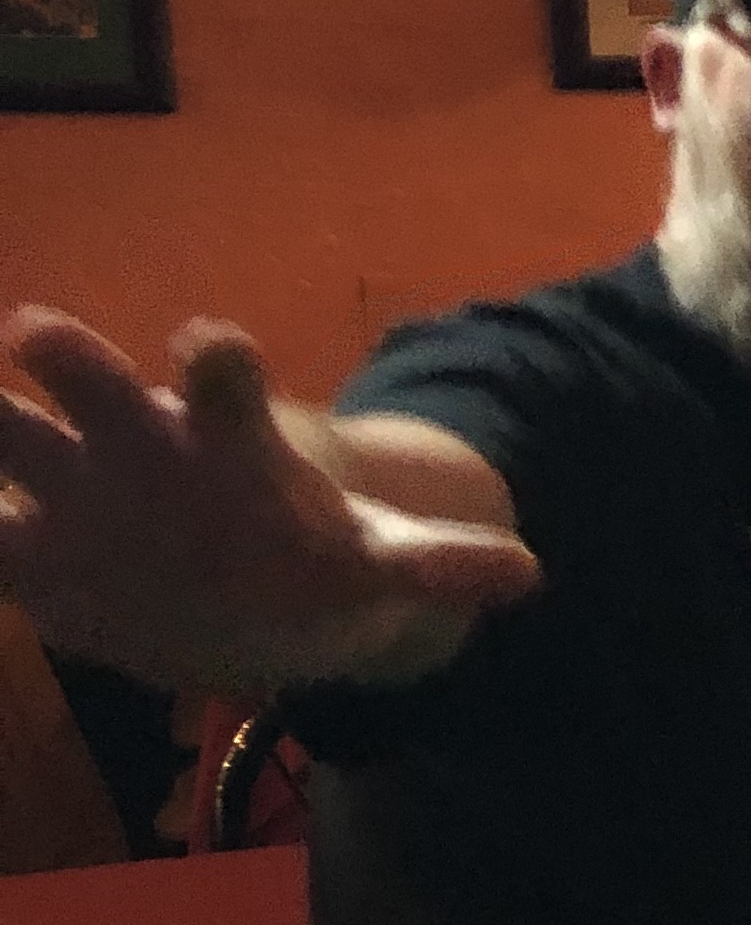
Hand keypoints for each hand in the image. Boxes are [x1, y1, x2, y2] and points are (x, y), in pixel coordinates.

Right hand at [0, 310, 533, 691]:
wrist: (249, 594)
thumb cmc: (314, 556)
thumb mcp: (384, 562)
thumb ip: (440, 565)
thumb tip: (525, 572)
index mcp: (228, 437)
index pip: (222, 378)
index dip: (218, 360)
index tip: (211, 346)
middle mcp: (139, 442)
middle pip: (100, 387)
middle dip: (73, 362)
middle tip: (39, 330)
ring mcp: (73, 489)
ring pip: (9, 441)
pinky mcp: (30, 548)